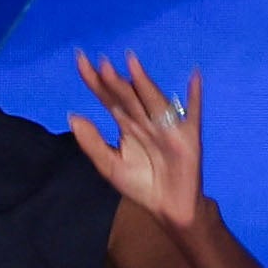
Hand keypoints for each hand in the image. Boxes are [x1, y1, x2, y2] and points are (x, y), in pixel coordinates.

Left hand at [69, 50, 203, 232]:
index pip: (108, 98)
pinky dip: (194, 97)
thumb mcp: (110, 165)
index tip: (81, 60)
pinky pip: (193, 113)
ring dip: (143, 82)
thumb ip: (92, 142)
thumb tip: (72, 115)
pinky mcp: (188, 137)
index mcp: (126, 124)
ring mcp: (167, 126)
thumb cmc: (140, 184)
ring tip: (131, 64)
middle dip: (113, 80)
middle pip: (127, 96)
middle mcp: (145, 120)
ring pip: (152, 100)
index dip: (95, 81)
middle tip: (100, 62)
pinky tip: (194, 77)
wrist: (167, 206)